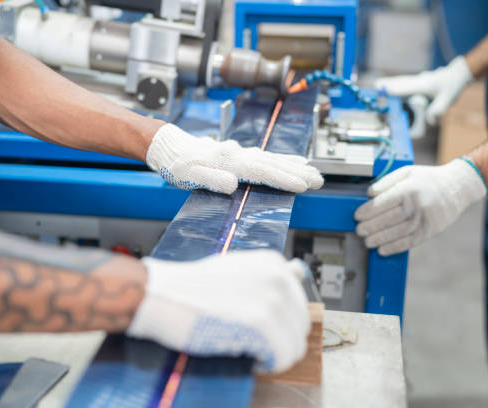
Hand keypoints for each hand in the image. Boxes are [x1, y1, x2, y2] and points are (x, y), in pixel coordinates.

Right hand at [127, 250, 310, 373]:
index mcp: (273, 263)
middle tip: (254, 344)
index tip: (261, 330)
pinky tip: (249, 358)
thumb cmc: (192, 285)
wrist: (162, 294)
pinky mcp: (259, 323)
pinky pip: (282, 356)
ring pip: (295, 345)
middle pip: (300, 326)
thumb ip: (266, 275)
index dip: (281, 324)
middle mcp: (277, 277)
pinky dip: (268, 364)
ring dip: (275, 355)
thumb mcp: (236, 268)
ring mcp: (270, 299)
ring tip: (250, 351)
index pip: (299, 305)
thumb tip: (297, 272)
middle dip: (280, 341)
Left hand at [146, 124, 323, 193]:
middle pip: (273, 163)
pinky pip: (265, 157)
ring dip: (294, 166)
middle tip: (320, 180)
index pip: (262, 171)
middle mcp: (238, 154)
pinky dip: (282, 159)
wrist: (167, 146)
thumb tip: (232, 184)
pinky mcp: (238, 154)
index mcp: (228, 161)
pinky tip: (293, 162)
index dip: (284, 178)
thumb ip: (210, 178)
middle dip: (298, 172)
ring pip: (272, 158)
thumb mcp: (186, 175)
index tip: (303, 185)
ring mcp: (239, 153)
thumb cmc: (175, 164)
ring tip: (314, 171)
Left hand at [354, 159, 486, 255]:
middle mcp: (418, 204)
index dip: (369, 210)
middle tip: (359, 231)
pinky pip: (411, 242)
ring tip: (367, 242)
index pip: (385, 201)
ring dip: (381, 239)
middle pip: (390, 218)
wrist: (458, 187)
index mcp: (410, 188)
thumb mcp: (407, 172)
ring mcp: (426, 219)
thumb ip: (387, 181)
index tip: (357, 216)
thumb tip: (369, 193)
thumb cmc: (428, 179)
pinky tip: (383, 250)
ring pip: (399, 232)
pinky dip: (395, 248)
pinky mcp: (431, 231)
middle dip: (371, 226)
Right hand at [374, 56, 472, 124]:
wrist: (458, 73)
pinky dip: (395, 82)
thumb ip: (438, 110)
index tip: (383, 90)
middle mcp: (419, 81)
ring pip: (401, 80)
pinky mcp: (417, 80)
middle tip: (374, 86)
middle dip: (388, 84)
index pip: (406, 88)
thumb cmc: (453, 86)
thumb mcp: (448, 100)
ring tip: (377, 84)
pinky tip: (390, 84)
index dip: (394, 89)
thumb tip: (431, 121)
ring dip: (389, 82)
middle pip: (400, 82)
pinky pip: (404, 81)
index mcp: (424, 85)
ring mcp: (418, 79)